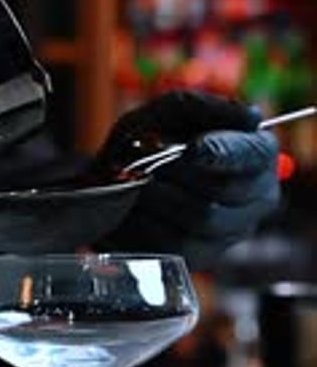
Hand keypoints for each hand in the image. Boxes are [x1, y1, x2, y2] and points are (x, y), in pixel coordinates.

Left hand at [101, 90, 280, 269]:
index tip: (194, 149)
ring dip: (160, 198)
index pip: (253, 154)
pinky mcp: (202, 258)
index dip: (225, 152)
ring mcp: (231, 233)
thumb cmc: (145, 142)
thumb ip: (204, 107)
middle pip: (225, 190)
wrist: (110, 182)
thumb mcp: (167, 112)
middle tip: (148, 164)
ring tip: (137, 184)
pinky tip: (133, 210)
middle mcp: (256, 197)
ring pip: (201, 218)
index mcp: (257, 154)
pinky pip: (178, 246)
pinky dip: (147, 225)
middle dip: (179, 174)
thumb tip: (252, 118)